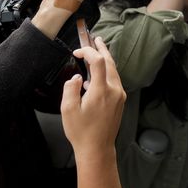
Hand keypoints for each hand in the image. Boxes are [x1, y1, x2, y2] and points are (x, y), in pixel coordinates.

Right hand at [61, 38, 125, 156]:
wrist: (97, 148)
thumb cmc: (82, 132)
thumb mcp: (68, 110)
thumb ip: (70, 89)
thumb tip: (77, 78)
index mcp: (101, 91)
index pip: (99, 62)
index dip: (88, 52)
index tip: (77, 52)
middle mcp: (114, 90)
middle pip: (110, 63)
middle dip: (102, 49)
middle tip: (95, 39)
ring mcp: (119, 95)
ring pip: (114, 71)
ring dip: (106, 59)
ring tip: (98, 50)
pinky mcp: (120, 100)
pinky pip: (114, 80)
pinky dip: (106, 72)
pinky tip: (96, 74)